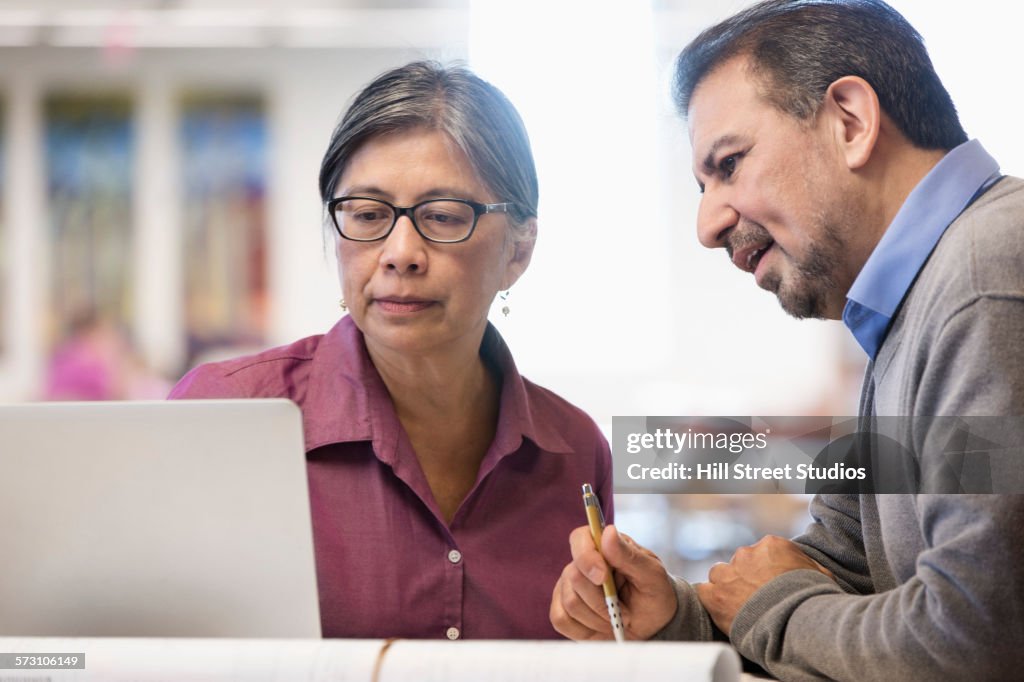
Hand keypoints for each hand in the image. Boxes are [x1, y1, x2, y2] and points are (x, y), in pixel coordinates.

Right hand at [550, 524, 677, 639]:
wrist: (652, 625)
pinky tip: (601, 626)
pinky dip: (586, 630)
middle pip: (574, 577)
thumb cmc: (653, 593)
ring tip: (617, 618)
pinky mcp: (562, 611)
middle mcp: (580, 563)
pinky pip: (562, 621)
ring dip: (599, 618)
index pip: (579, 538)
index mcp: (602, 545)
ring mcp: (568, 587)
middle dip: (602, 601)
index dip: (586, 557)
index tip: (603, 577)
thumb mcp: (651, 575)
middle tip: (624, 609)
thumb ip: (628, 555)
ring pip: (571, 603)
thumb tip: (608, 532)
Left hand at [696, 535, 834, 635]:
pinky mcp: (715, 594)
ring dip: (726, 587)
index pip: (759, 554)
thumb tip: (804, 567)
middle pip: (739, 563)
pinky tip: (723, 611)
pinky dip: (711, 600)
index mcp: (771, 545)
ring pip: (719, 574)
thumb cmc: (814, 600)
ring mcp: (729, 573)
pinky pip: (704, 591)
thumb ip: (806, 565)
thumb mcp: (820, 575)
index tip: (768, 586)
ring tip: (739, 606)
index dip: (763, 571)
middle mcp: (747, 554)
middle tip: (756, 600)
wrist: (798, 622)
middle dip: (745, 579)